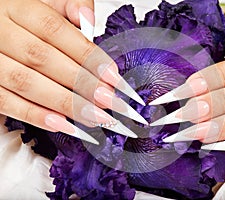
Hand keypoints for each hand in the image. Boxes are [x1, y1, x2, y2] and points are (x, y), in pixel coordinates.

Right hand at [0, 0, 131, 140]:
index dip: (86, 55)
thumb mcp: (44, 2)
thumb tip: (87, 16)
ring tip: (93, 116)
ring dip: (64, 103)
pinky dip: (34, 115)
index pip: (56, 30)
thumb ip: (67, 5)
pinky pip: (5, 102)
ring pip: (25, 83)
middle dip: (81, 82)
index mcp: (18, 8)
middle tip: (108, 100)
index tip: (112, 76)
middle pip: (42, 58)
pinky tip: (61, 123)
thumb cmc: (20, 18)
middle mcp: (0, 31)